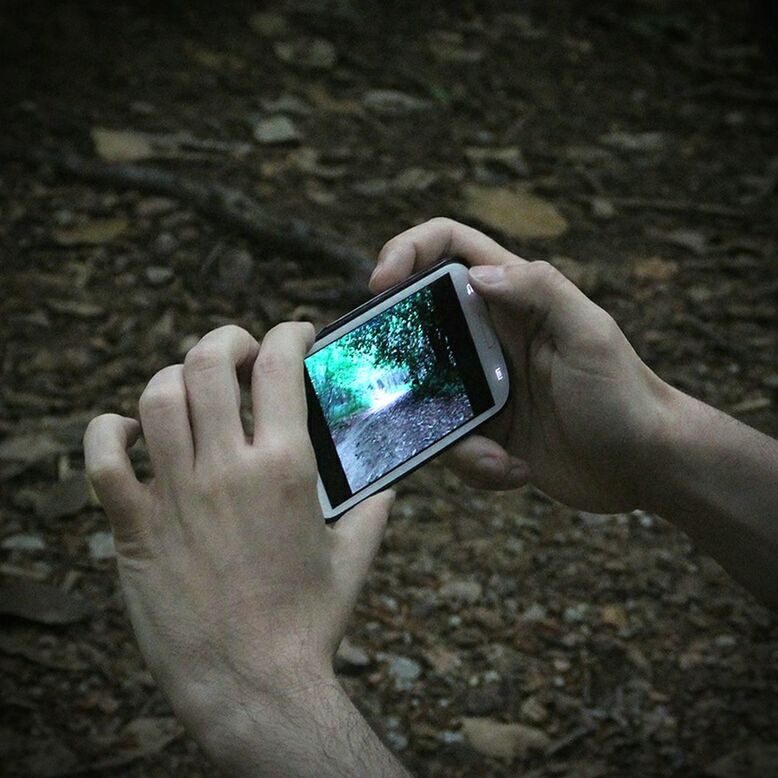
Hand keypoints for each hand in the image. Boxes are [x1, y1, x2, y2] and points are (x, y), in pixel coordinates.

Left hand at [83, 324, 395, 769]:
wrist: (251, 683)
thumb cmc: (307, 623)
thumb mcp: (352, 559)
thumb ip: (373, 511)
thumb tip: (391, 486)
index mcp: (286, 469)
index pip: (281, 367)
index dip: (287, 333)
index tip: (293, 332)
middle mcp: (228, 470)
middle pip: (208, 364)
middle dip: (224, 340)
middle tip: (237, 349)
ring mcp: (177, 495)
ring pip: (156, 399)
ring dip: (171, 377)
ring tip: (188, 385)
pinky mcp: (136, 528)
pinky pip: (104, 461)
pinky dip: (108, 433)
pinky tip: (127, 430)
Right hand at [372, 218, 670, 511]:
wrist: (644, 468)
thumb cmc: (625, 395)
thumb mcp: (589, 333)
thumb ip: (539, 290)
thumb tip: (477, 273)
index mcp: (514, 299)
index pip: (450, 248)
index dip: (409, 250)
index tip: (380, 282)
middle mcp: (489, 335)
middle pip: (418, 323)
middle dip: (402, 354)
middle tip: (394, 384)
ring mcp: (483, 384)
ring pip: (426, 394)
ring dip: (451, 432)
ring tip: (497, 454)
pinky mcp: (485, 429)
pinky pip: (452, 443)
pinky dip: (476, 464)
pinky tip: (516, 470)